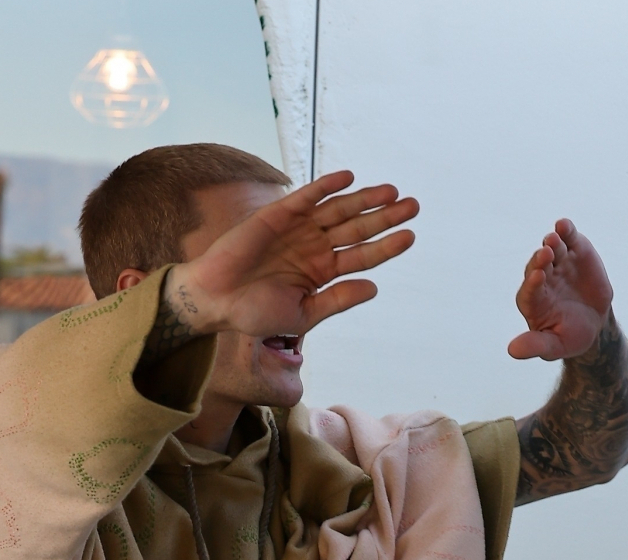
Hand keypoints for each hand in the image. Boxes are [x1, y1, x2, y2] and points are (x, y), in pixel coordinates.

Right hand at [171, 171, 418, 337]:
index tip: (410, 236)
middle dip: (384, 217)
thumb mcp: (303, 314)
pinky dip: (326, 186)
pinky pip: (306, 197)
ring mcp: (298, 229)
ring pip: (337, 210)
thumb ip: (338, 300)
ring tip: (391, 192)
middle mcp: (314, 246)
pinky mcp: (277, 214)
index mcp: (323, 271)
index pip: (362, 255)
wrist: (215, 301)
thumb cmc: (254, 313)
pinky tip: (348, 178)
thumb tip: (375, 288)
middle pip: (357, 228)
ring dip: (363, 199)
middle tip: (413, 205)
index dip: (386, 246)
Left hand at [508, 219, 613, 360]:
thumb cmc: (569, 336)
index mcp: (533, 301)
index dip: (533, 284)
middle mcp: (541, 278)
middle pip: (537, 266)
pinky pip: (568, 239)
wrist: (594, 322)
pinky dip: (566, 231)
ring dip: (552, 243)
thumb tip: (512, 351)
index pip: (529, 291)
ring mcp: (558, 263)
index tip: (537, 278)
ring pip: (551, 250)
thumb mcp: (554, 346)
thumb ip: (536, 345)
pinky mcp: (575, 252)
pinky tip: (564, 224)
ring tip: (554, 237)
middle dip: (541, 260)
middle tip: (546, 253)